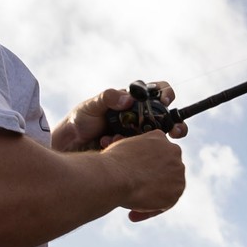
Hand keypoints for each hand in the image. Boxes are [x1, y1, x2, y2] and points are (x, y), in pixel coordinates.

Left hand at [52, 83, 187, 151]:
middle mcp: (139, 118)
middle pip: (168, 119)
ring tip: (124, 139)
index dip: (166, 94)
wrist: (70, 147)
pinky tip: (110, 145)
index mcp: (132, 101)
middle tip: (174, 131)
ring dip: (148, 141)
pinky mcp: (134, 153)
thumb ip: (108, 98)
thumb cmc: (79, 121)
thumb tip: (127, 98)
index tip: (164, 101)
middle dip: (176, 125)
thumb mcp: (91, 106)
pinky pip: (143, 154)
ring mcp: (138, 137)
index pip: (158, 92)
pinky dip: (132, 150)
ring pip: (159, 140)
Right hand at [99, 130, 186, 221]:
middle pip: (164, 172)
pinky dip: (150, 210)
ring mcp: (178, 172)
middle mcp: (174, 151)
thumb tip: (134, 162)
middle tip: (132, 194)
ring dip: (151, 198)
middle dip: (150, 183)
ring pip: (165, 188)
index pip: (156, 156)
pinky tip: (132, 214)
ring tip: (130, 207)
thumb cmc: (112, 163)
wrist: (115, 177)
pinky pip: (164, 204)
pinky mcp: (177, 191)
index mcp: (159, 137)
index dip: (144, 169)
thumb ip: (135, 154)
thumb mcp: (124, 148)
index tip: (131, 179)